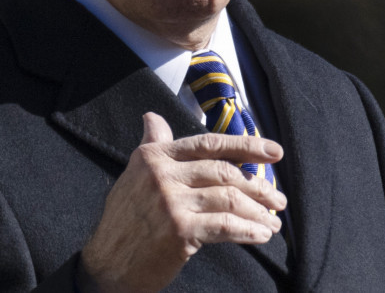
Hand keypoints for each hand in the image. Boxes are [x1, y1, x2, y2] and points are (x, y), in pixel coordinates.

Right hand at [78, 112, 285, 292]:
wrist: (106, 266)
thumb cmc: (124, 221)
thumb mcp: (134, 176)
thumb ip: (153, 145)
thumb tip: (152, 117)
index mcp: (154, 156)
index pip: (209, 143)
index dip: (247, 145)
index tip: (275, 152)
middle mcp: (162, 173)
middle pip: (225, 172)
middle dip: (258, 186)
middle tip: (278, 199)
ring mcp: (171, 201)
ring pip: (230, 198)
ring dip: (258, 212)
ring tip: (272, 222)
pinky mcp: (180, 230)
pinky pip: (226, 225)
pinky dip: (249, 231)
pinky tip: (260, 235)